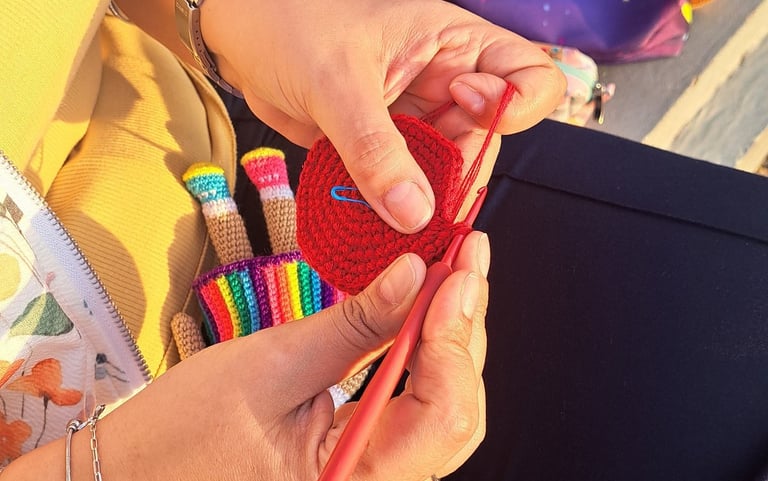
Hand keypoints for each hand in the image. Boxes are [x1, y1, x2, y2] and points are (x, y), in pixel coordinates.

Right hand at [79, 231, 489, 480]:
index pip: (442, 414)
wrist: (134, 475)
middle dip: (464, 332)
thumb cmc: (178, 436)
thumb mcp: (271, 365)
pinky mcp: (358, 460)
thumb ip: (354, 325)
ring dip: (449, 342)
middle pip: (455, 413)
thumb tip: (415, 275)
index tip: (460, 271)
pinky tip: (423, 316)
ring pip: (441, 411)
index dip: (457, 335)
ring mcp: (368, 477)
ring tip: (452, 278)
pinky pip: (411, 411)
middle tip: (466, 263)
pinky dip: (423, 359)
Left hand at [201, 0, 564, 231]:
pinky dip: (393, 206)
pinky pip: (403, 184)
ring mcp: (413, 117)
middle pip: (485, 141)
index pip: (527, 77)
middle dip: (459, 177)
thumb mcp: (336, 82)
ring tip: (394, 223)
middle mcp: (442, 83)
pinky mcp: (382, 146)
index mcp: (451, 44)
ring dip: (424, 202)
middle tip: (422, 206)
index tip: (471, 115)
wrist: (238, 32)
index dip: (514, 106)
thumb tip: (414, 212)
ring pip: (444, 172)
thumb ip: (375, 150)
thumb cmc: (287, 20)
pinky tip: (375, 221)